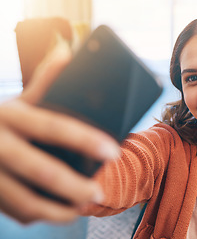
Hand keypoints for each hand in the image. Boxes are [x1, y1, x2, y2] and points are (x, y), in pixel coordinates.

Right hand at [0, 43, 119, 223]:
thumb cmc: (1, 120)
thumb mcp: (19, 100)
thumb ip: (44, 80)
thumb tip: (68, 52)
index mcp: (12, 115)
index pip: (54, 127)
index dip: (86, 140)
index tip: (113, 151)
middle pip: (41, 170)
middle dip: (74, 186)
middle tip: (99, 193)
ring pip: (26, 200)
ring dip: (59, 209)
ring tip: (82, 207)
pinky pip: (14, 211)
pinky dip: (40, 215)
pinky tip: (58, 213)